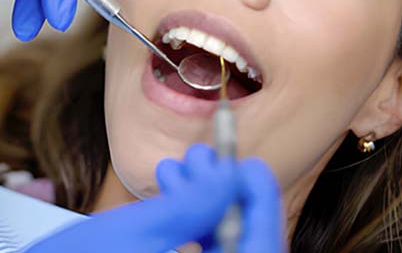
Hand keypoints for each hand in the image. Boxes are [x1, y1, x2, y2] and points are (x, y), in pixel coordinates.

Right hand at [24, 144, 282, 252]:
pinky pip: (197, 247)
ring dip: (201, 200)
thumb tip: (236, 175)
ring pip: (218, 241)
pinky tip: (167, 186)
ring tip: (174, 166)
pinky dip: (187, 217)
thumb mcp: (139, 230)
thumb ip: (195, 203)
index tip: (248, 163)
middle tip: (200, 157)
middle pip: (240, 240)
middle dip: (221, 193)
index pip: (262, 244)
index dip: (260, 201)